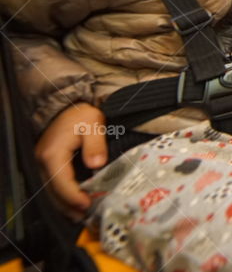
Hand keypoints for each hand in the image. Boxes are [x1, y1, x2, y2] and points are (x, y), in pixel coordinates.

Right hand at [35, 103, 107, 220]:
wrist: (69, 107)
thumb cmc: (81, 115)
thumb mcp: (93, 124)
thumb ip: (95, 144)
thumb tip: (97, 164)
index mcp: (52, 154)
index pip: (61, 182)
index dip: (73, 196)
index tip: (86, 205)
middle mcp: (43, 161)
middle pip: (53, 192)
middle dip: (68, 206)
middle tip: (85, 217)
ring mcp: (43, 164)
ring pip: (50, 191)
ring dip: (64, 205)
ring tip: (80, 216)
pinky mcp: (47, 164)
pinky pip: (52, 185)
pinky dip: (61, 196)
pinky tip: (73, 203)